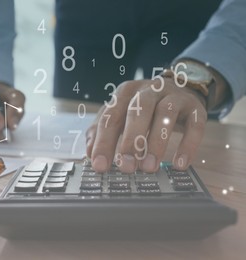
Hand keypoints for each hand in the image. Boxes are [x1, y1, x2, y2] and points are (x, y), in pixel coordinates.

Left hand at [86, 78, 206, 172]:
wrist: (179, 89)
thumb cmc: (142, 108)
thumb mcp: (120, 114)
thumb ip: (102, 130)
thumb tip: (90, 153)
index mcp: (125, 92)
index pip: (111, 116)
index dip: (104, 142)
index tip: (100, 165)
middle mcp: (149, 90)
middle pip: (138, 111)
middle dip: (130, 141)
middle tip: (126, 167)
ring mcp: (174, 96)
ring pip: (166, 114)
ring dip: (157, 143)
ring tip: (149, 168)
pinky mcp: (195, 108)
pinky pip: (195, 125)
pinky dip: (188, 145)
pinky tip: (179, 165)